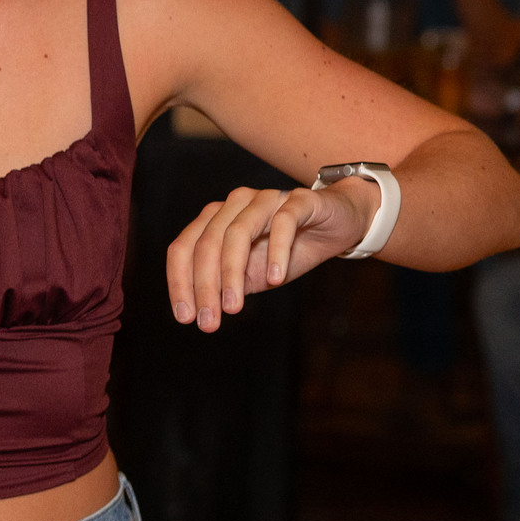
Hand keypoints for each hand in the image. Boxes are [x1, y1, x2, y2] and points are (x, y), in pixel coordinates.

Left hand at [166, 181, 367, 331]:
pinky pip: (283, 222)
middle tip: (209, 322)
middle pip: (207, 243)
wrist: (339, 224)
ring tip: (233, 308)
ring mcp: (265, 198)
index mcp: (215, 219)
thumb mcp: (253, 274)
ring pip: (237, 233)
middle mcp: (234, 204)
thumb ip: (227, 285)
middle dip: (204, 286)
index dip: (180, 283)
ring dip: (232, 273)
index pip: (184, 248)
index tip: (185, 317)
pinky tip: (275, 279)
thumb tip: (201, 312)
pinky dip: (276, 251)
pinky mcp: (299, 199)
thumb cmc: (290, 249)